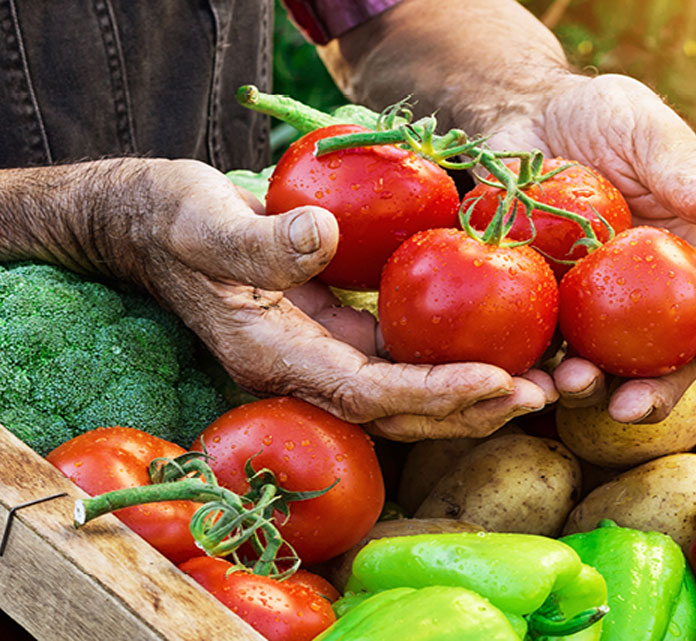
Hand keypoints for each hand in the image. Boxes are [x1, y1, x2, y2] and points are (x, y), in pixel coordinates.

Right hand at [118, 158, 554, 439]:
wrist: (151, 225)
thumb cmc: (172, 219)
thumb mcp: (204, 221)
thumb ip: (258, 241)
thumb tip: (323, 239)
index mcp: (273, 356)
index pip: (368, 392)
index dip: (433, 393)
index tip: (498, 382)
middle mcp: (302, 370)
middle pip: (399, 412)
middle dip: (471, 409)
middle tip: (544, 394)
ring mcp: (319, 356)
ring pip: (406, 392)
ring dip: (471, 394)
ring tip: (540, 382)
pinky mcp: (334, 333)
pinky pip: (398, 357)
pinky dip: (447, 359)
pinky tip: (493, 344)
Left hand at [486, 73, 695, 421]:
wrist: (524, 118)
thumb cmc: (598, 116)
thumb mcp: (644, 129)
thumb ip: (681, 167)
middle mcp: (653, 293)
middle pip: (670, 358)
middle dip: (657, 393)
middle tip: (631, 408)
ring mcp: (596, 305)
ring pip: (604, 366)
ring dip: (590, 389)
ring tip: (570, 385)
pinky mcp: (544, 305)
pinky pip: (544, 347)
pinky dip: (536, 368)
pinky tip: (522, 376)